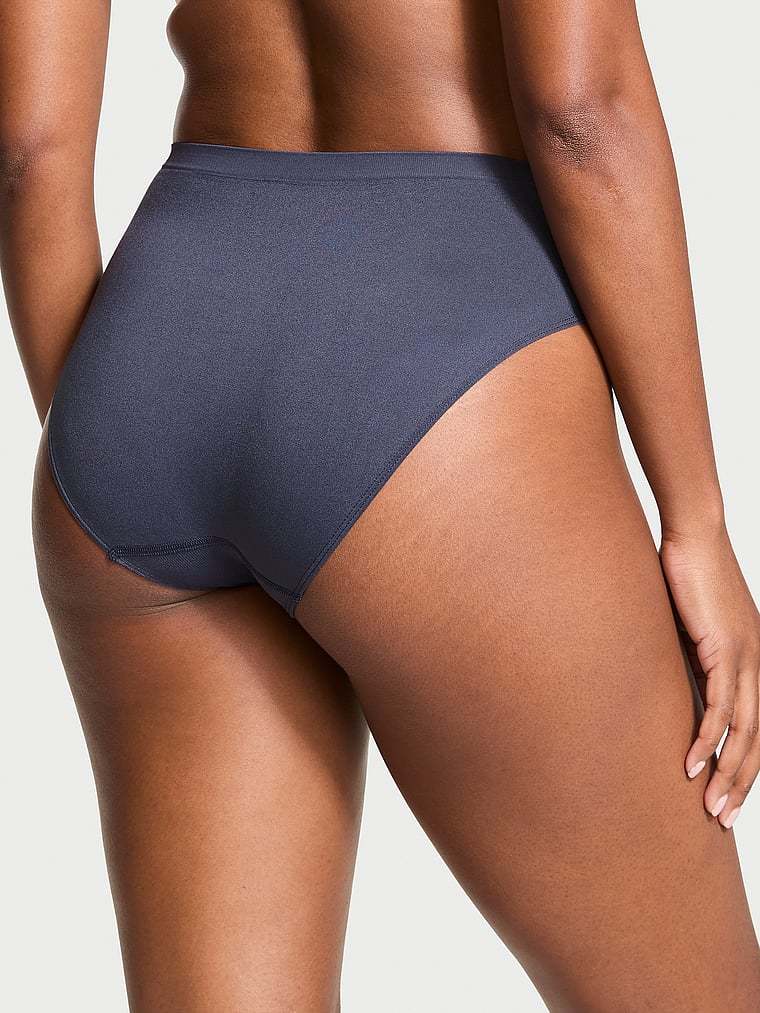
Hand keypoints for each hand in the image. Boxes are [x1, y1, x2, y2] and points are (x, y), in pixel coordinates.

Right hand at [660, 524, 759, 827]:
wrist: (694, 536)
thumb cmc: (687, 576)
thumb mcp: (692, 630)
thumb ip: (691, 661)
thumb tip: (673, 687)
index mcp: (754, 662)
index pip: (758, 729)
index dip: (745, 768)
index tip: (726, 798)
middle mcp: (759, 663)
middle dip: (741, 784)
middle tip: (720, 819)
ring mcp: (748, 656)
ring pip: (746, 730)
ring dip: (728, 773)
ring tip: (710, 806)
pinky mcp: (726, 646)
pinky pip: (722, 704)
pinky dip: (709, 738)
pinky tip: (693, 763)